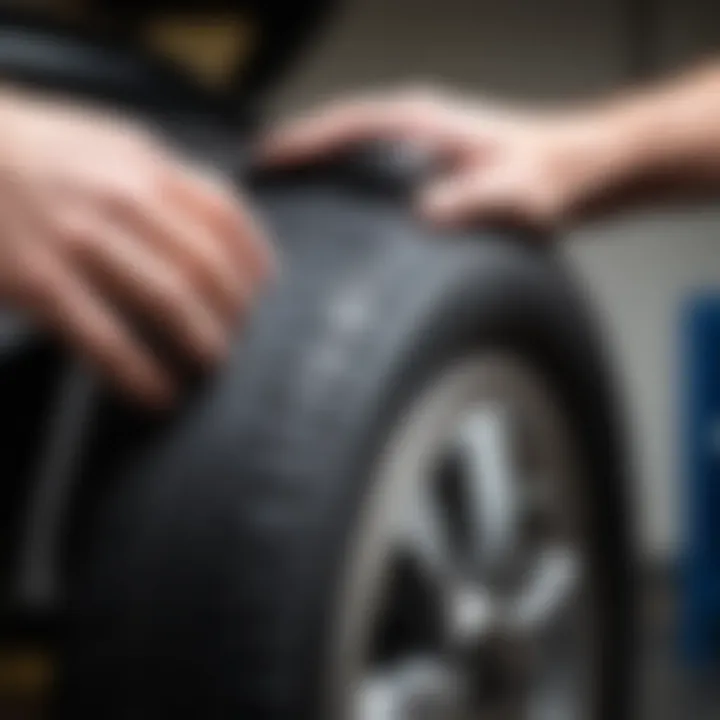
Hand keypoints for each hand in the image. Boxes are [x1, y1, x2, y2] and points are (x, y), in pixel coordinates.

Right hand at [0, 90, 273, 406]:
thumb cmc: (37, 154)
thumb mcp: (109, 145)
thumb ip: (163, 181)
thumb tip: (217, 230)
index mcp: (145, 164)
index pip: (227, 215)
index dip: (255, 262)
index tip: (265, 293)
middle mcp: (122, 197)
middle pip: (208, 265)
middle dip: (235, 313)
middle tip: (241, 341)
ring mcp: (80, 238)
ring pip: (170, 299)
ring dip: (202, 342)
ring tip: (213, 368)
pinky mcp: (38, 281)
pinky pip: (106, 338)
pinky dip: (141, 374)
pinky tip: (158, 395)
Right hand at [260, 88, 606, 229]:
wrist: (582, 165)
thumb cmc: (551, 176)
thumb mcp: (515, 195)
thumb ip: (471, 202)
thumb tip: (423, 214)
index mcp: (426, 121)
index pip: (349, 124)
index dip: (305, 141)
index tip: (269, 158)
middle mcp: (418, 119)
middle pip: (340, 124)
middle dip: (298, 144)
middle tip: (260, 172)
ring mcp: (423, 132)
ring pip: (353, 136)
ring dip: (317, 152)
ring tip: (284, 179)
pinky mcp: (430, 151)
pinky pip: (371, 151)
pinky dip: (343, 162)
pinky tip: (335, 190)